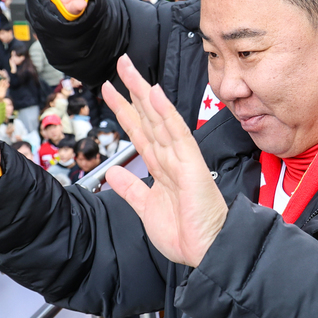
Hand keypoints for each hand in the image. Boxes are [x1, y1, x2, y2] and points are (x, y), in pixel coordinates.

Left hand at [101, 55, 227, 266]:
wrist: (207, 252)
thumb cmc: (186, 234)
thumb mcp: (146, 209)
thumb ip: (131, 189)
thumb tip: (114, 174)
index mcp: (161, 168)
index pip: (139, 131)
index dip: (124, 110)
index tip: (110, 90)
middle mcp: (171, 158)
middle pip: (147, 118)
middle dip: (132, 91)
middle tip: (120, 64)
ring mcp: (182, 159)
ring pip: (159, 119)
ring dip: (144, 94)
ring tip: (130, 71)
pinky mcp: (191, 165)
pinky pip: (177, 134)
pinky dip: (165, 113)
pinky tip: (155, 94)